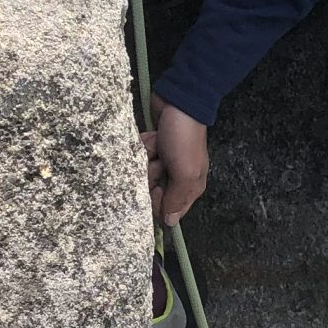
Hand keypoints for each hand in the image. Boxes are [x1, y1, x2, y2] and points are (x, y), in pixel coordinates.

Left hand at [144, 102, 207, 225]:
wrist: (179, 102)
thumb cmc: (184, 139)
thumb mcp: (186, 172)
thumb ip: (176, 199)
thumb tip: (169, 224)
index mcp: (190, 187)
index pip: (168, 210)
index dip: (158, 202)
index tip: (157, 188)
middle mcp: (176, 177)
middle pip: (151, 192)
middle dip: (151, 175)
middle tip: (159, 161)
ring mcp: (162, 162)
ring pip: (142, 173)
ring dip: (146, 157)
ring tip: (156, 144)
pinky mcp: (151, 148)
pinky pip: (138, 156)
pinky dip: (142, 145)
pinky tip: (152, 136)